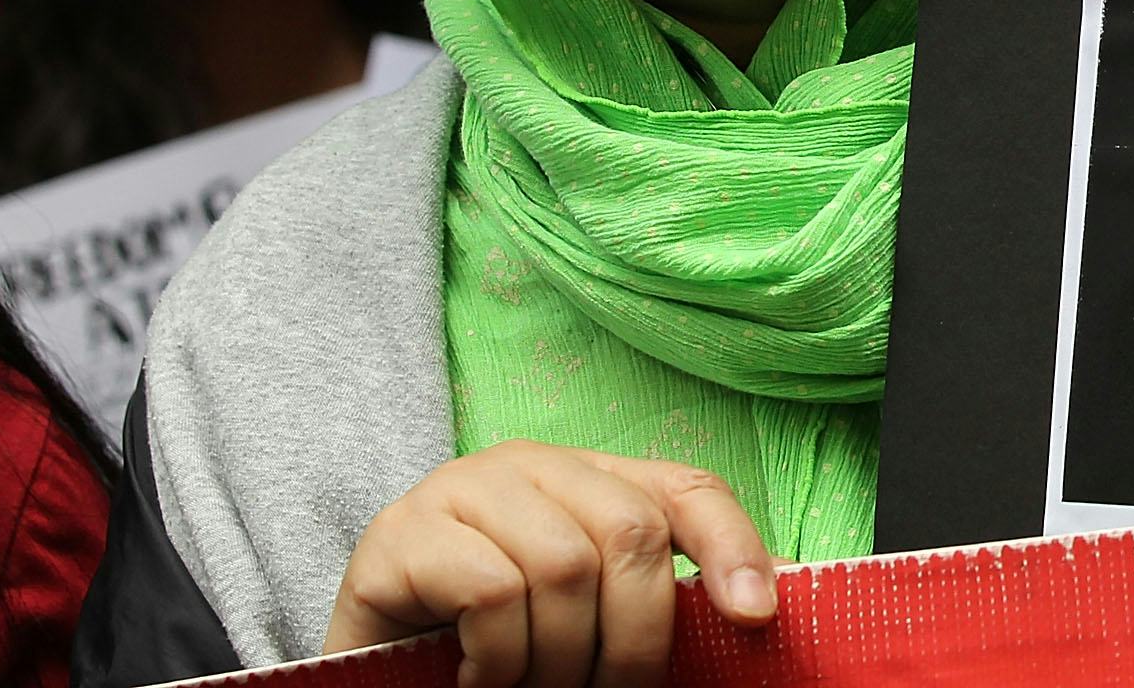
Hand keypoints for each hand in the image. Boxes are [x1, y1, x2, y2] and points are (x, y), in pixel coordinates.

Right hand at [324, 443, 778, 687]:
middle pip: (632, 532)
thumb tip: (762, 612)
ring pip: (563, 566)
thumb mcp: (588, 621)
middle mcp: (530, 466)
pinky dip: (499, 659)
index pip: (688, 490)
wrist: (371, 673)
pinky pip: (491, 592)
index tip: (757, 618)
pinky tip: (478, 681)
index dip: (735, 547)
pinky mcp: (398, 535)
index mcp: (591, 479)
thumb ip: (655, 603)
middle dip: (635, 638)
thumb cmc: (489, 651)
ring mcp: (458, 490)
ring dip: (559, 661)